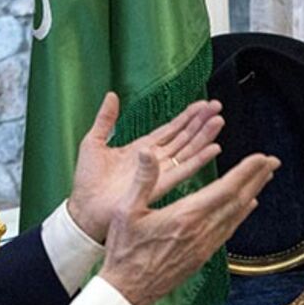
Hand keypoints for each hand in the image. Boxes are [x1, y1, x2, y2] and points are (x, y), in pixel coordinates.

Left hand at [68, 93, 224, 242]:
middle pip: (184, 137)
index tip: (202, 104)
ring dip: (204, 136)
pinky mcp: (159, 184)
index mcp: (141, 150)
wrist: (84, 209)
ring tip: (219, 120)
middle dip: (201, 121)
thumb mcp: (94, 142)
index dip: (186, 117)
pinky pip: (183, 170)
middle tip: (217, 106)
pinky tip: (213, 148)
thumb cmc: (87, 182)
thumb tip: (111, 95)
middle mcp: (154, 160)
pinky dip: (199, 159)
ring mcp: (159, 172)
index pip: (170, 129)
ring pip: (187, 150)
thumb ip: (105, 119)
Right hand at [99, 151, 279, 304]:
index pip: (225, 189)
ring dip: (252, 193)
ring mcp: (204, 245)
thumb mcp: (126, 211)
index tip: (261, 158)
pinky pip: (228, 230)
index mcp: (185, 216)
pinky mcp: (202, 256)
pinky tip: (246, 206)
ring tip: (264, 178)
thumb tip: (147, 152)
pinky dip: (241, 214)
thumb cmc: (125, 251)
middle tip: (273, 162)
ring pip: (236, 215)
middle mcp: (201, 231)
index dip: (246, 172)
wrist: (128, 290)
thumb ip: (142, 180)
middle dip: (257, 178)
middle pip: (238, 200)